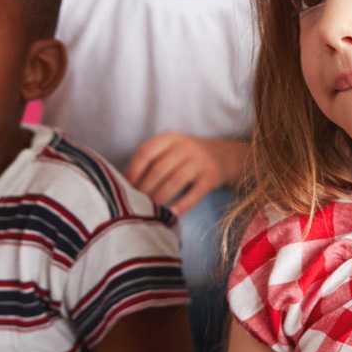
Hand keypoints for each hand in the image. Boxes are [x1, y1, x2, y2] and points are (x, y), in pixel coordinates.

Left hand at [125, 133, 245, 215]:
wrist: (226, 156)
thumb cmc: (188, 157)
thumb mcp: (171, 150)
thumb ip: (152, 160)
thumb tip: (124, 182)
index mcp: (170, 138)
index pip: (146, 152)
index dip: (133, 170)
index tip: (124, 187)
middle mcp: (185, 146)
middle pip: (159, 169)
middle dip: (145, 188)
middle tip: (135, 204)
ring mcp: (200, 160)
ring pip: (175, 181)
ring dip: (160, 198)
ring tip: (149, 210)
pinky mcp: (212, 176)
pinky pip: (195, 193)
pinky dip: (182, 204)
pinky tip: (171, 213)